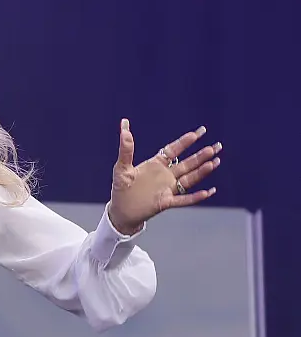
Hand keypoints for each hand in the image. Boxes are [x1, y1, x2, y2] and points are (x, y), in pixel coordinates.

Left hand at [108, 119, 221, 233]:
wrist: (120, 211)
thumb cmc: (121, 189)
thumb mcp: (121, 167)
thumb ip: (126, 148)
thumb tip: (123, 124)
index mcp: (156, 164)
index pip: (174, 150)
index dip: (186, 141)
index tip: (200, 131)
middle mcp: (166, 175)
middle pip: (188, 163)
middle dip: (202, 155)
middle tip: (216, 146)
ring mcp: (167, 188)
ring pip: (189, 179)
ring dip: (202, 171)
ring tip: (215, 162)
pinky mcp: (166, 202)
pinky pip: (184, 199)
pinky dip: (196, 196)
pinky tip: (209, 192)